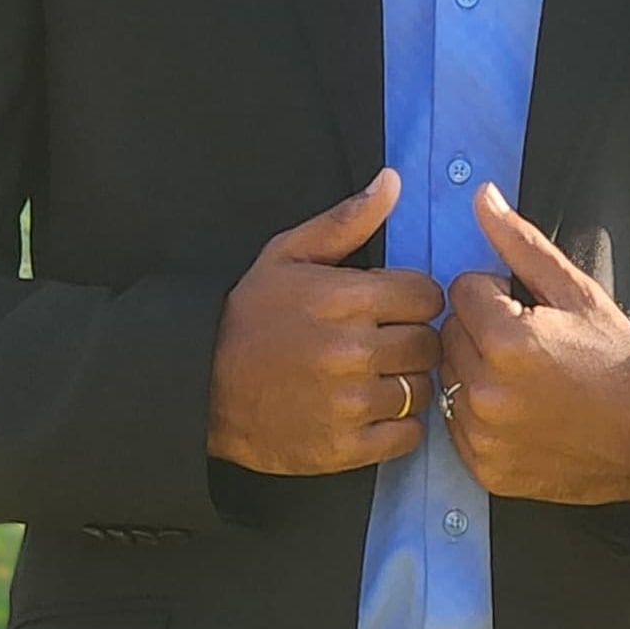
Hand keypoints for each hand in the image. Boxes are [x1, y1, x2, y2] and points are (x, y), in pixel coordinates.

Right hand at [208, 170, 443, 475]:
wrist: (200, 385)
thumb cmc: (248, 316)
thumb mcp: (287, 255)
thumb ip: (346, 221)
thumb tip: (393, 181)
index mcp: (346, 298)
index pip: (427, 296)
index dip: (414, 299)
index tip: (395, 308)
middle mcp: (354, 351)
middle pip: (428, 343)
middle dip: (412, 340)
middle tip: (385, 344)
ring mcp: (351, 402)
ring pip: (421, 389)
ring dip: (406, 383)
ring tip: (376, 377)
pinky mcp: (346, 447)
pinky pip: (408, 436)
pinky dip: (398, 426)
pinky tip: (371, 410)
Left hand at [441, 185, 629, 504]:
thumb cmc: (618, 361)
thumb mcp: (576, 292)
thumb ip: (520, 244)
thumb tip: (482, 198)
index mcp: (508, 340)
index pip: (462, 289)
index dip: (495, 293)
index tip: (528, 312)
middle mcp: (486, 391)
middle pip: (449, 333)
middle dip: (481, 330)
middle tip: (528, 345)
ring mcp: (483, 434)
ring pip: (448, 378)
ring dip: (474, 370)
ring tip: (523, 378)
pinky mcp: (484, 467)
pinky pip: (456, 424)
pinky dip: (478, 415)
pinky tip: (518, 410)